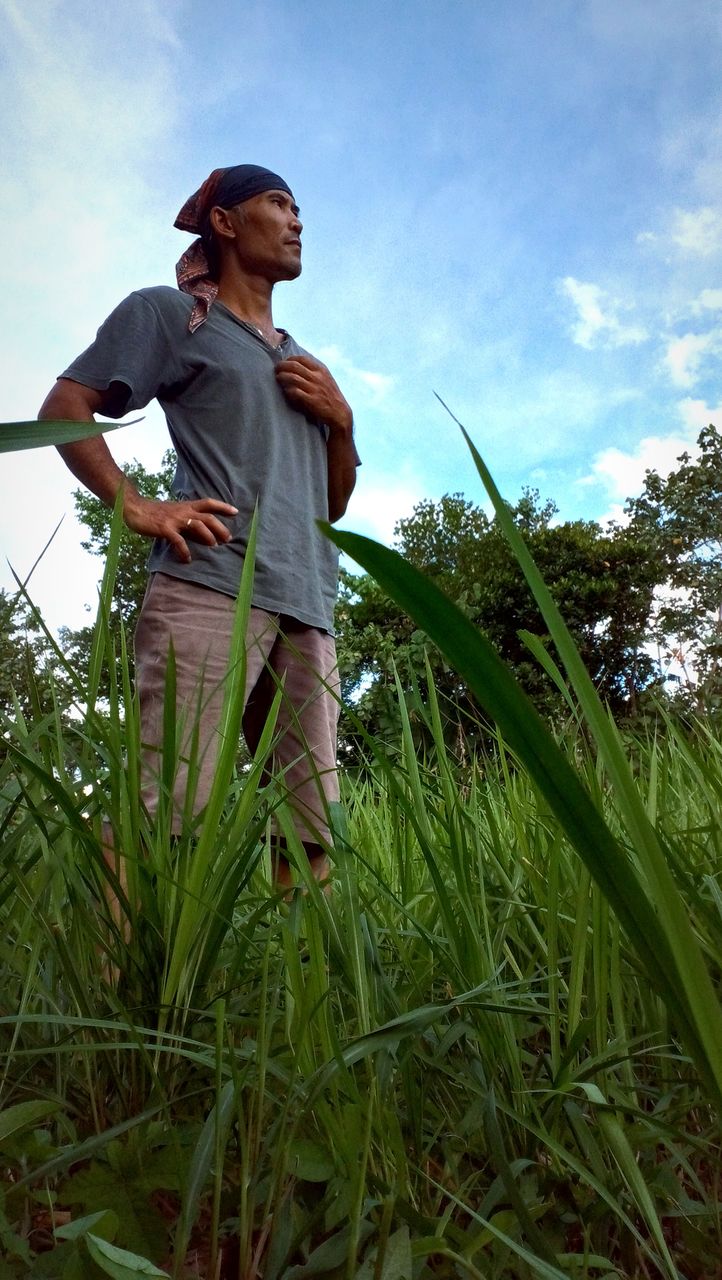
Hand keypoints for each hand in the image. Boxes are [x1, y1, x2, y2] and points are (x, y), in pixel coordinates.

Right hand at [122, 492, 237, 563]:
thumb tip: (204, 533)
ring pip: (198, 525)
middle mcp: (183, 511)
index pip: (208, 503)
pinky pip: (178, 540)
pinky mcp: (165, 528)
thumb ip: (188, 520)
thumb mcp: (175, 513)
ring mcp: (175, 519)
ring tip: (214, 547)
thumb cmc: (156, 513)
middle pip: (208, 517)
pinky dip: (185, 551)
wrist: (135, 508)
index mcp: (187, 506)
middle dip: (221, 528)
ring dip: (208, 537)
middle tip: (228, 539)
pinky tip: (188, 559)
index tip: (236, 512)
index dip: (223, 506)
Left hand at [275, 355, 352, 435]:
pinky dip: (288, 390)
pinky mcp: (311, 400)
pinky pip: (295, 392)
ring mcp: (314, 389)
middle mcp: (318, 377)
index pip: (302, 359)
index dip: (290, 359)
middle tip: (276, 369)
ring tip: (277, 377)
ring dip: (282, 376)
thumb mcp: (326, 379)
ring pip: (293, 377)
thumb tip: (298, 365)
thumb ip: (315, 371)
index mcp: (321, 370)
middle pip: (294, 366)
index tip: (284, 362)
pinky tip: (285, 390)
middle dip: (282, 366)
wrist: (340, 413)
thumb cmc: (331, 396)